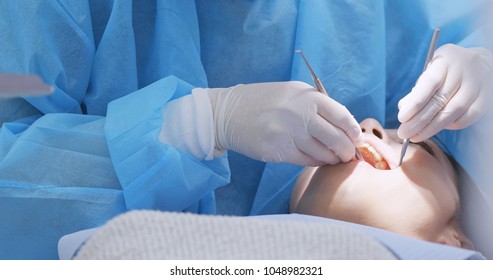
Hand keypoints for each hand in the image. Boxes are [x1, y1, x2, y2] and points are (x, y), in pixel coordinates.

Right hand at [206, 81, 363, 165]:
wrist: (229, 113)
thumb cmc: (264, 102)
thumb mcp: (292, 93)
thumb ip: (317, 105)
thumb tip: (344, 126)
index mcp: (307, 96)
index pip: (342, 116)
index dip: (353, 131)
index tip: (356, 138)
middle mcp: (300, 114)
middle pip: (336, 138)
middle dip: (347, 150)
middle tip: (348, 155)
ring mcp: (288, 133)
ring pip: (323, 153)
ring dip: (332, 158)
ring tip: (333, 158)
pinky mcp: (277, 150)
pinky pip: (306, 160)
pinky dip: (315, 161)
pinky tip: (316, 159)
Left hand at [398, 44, 492, 141]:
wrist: (479, 65)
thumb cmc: (447, 72)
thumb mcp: (430, 73)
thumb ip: (418, 90)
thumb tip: (403, 108)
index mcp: (446, 59)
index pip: (430, 82)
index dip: (415, 102)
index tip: (401, 118)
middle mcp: (465, 69)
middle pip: (440, 100)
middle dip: (419, 120)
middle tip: (404, 133)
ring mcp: (478, 83)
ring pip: (454, 111)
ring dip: (432, 127)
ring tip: (416, 136)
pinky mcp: (486, 97)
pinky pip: (467, 117)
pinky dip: (450, 126)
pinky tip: (437, 128)